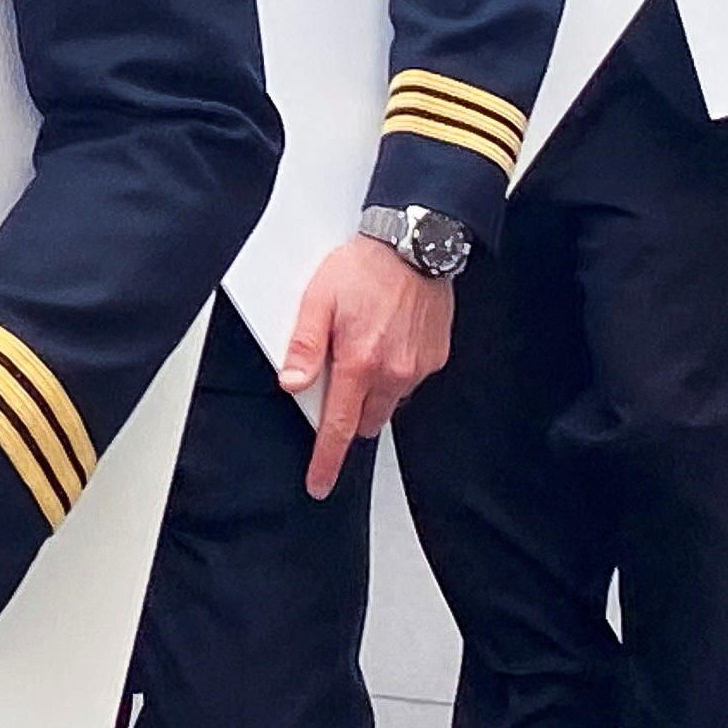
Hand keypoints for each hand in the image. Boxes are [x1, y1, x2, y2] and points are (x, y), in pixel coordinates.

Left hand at [277, 234, 456, 498]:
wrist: (414, 244)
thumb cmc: (365, 267)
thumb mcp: (317, 300)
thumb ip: (304, 347)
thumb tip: (291, 384)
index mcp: (360, 363)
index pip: (340, 427)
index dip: (327, 460)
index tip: (319, 483)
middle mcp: (394, 372)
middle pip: (367, 419)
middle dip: (350, 414)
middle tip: (339, 379)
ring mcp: (418, 366)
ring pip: (389, 400)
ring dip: (373, 389)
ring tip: (363, 348)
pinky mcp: (436, 356)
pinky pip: (410, 379)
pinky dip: (395, 370)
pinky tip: (387, 338)